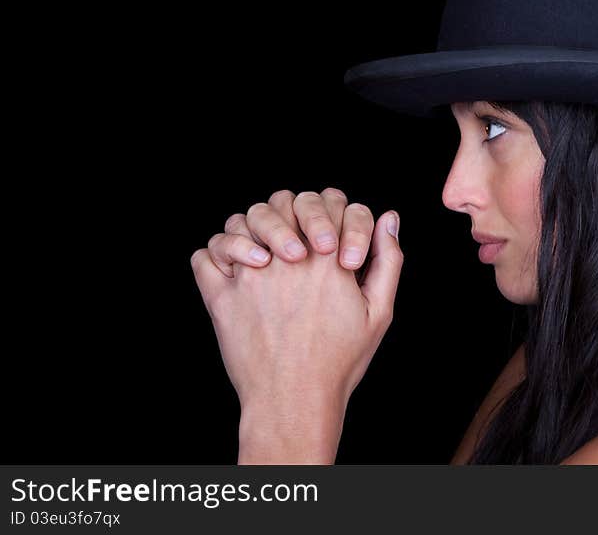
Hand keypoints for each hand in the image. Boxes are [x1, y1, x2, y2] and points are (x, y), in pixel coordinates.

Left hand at [190, 187, 402, 461]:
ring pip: (241, 220)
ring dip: (254, 227)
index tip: (334, 241)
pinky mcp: (221, 297)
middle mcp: (286, 260)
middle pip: (282, 200)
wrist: (294, 401)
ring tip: (268, 250)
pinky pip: (205, 256)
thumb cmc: (338, 361)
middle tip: (300, 239)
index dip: (334, 212)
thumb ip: (388, 260)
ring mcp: (249, 276)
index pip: (328, 200)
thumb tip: (389, 219)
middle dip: (294, 211)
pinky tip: (237, 266)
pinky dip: (217, 254)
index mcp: (327, 260)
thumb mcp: (379, 312)